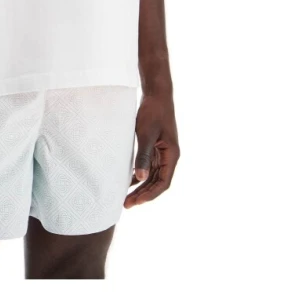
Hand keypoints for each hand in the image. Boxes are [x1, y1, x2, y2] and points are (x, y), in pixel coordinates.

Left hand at [124, 92, 179, 207]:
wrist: (156, 94)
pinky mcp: (156, 147)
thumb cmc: (153, 112)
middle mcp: (169, 156)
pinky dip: (140, 174)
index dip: (150, 194)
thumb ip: (143, 156)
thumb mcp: (146, 135)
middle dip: (143, 194)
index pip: (163, 183)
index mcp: (172, 155)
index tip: (136, 202)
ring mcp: (163, 152)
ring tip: (126, 196)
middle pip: (158, 182)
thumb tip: (140, 178)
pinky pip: (149, 166)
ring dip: (141, 186)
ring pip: (153, 176)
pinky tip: (128, 180)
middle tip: (126, 204)